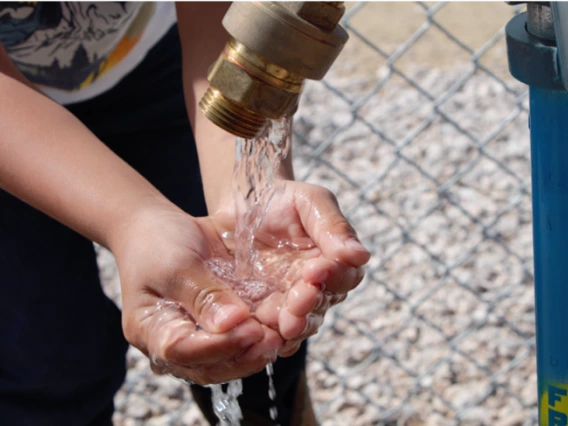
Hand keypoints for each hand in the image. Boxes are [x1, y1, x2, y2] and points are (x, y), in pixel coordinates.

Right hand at [111, 200, 282, 384]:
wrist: (157, 226)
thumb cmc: (156, 242)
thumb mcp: (175, 263)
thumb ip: (202, 295)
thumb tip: (232, 323)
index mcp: (152, 330)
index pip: (182, 352)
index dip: (218, 347)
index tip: (250, 332)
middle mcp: (176, 341)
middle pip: (208, 366)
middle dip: (243, 357)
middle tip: (272, 341)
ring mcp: (200, 334)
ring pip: (228, 358)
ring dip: (256, 351)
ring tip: (282, 336)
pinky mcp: (221, 322)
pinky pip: (240, 336)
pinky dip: (261, 332)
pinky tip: (282, 324)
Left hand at [213, 181, 370, 357]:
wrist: (243, 205)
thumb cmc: (282, 199)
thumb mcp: (310, 201)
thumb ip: (333, 226)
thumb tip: (361, 255)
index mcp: (333, 260)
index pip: (344, 275)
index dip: (333, 275)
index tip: (316, 269)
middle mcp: (316, 286)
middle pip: (323, 304)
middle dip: (312, 303)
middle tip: (300, 297)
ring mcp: (290, 302)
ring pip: (302, 323)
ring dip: (296, 323)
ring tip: (286, 320)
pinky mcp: (264, 313)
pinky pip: (274, 333)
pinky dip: (273, 338)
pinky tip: (265, 336)